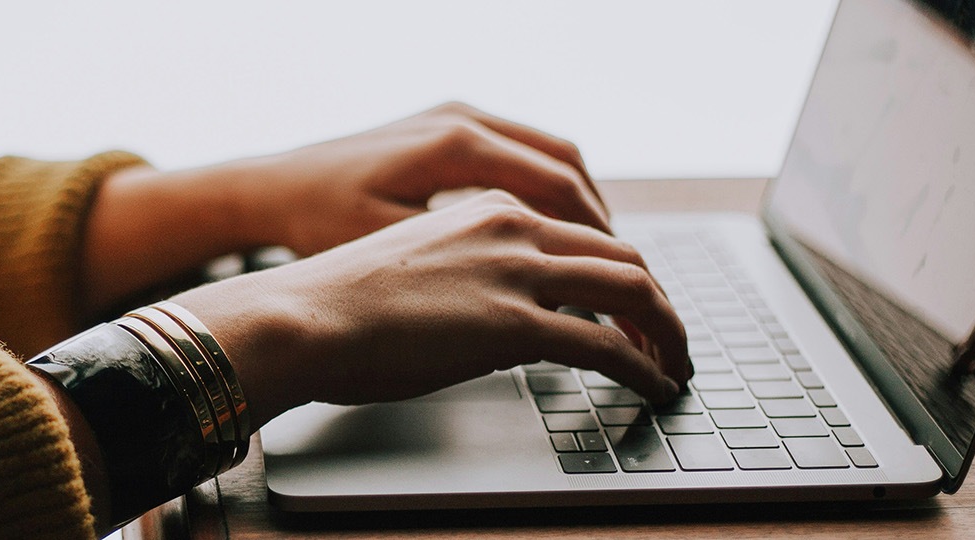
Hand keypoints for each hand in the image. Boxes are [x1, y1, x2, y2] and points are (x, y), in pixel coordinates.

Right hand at [171, 191, 689, 425]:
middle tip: (668, 338)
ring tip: (674, 365)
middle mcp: (512, 227)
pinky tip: (652, 386)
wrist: (300, 316)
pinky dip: (644, 367)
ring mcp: (517, 272)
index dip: (620, 271)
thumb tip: (493, 317)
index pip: (582, 231)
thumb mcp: (415, 266)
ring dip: (666, 331)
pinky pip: (608, 345)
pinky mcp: (515, 324)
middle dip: (658, 301)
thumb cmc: (336, 303)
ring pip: (632, 290)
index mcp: (487, 208)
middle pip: (622, 255)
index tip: (631, 304)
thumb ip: (467, 275)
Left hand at [223, 101, 610, 256]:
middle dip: (600, 222)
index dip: (598, 239)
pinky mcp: (444, 126)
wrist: (269, 188)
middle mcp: (462, 120)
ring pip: (548, 153)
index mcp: (456, 146)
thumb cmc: (317, 222)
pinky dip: (546, 188)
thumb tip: (535, 298)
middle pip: (566, 165)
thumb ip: (466, 267)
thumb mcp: (393, 250)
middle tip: (625, 272)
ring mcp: (454, 117)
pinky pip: (519, 151)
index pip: (558, 187)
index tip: (621, 279)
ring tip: (598, 255)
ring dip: (579, 203)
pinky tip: (550, 231)